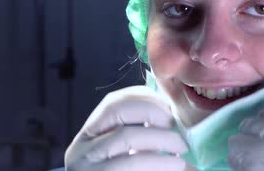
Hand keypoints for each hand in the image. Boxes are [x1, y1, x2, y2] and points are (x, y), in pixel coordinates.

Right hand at [65, 86, 189, 170]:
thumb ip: (143, 137)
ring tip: (181, 159)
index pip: (114, 102)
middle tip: (178, 134)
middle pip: (119, 112)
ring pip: (125, 138)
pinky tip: (176, 168)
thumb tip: (178, 119)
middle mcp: (81, 149)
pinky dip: (157, 163)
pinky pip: (129, 164)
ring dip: (161, 142)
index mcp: (90, 136)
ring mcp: (87, 168)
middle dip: (154, 114)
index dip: (146, 100)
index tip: (170, 111)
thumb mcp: (127, 158)